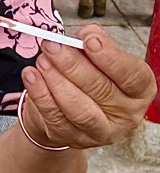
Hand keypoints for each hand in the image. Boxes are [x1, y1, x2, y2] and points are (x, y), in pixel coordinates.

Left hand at [20, 24, 156, 149]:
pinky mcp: (72, 138)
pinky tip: (31, 76)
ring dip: (56, 81)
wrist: (69, 108)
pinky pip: (54, 117)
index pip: (132, 76)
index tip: (89, 40)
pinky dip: (40, 95)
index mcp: (139, 91)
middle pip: (101, 90)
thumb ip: (96, 45)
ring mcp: (99, 131)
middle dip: (73, 64)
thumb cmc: (91, 77)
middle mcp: (125, 115)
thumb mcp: (99, 58)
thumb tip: (86, 34)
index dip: (111, 57)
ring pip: (78, 108)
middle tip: (53, 45)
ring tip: (42, 60)